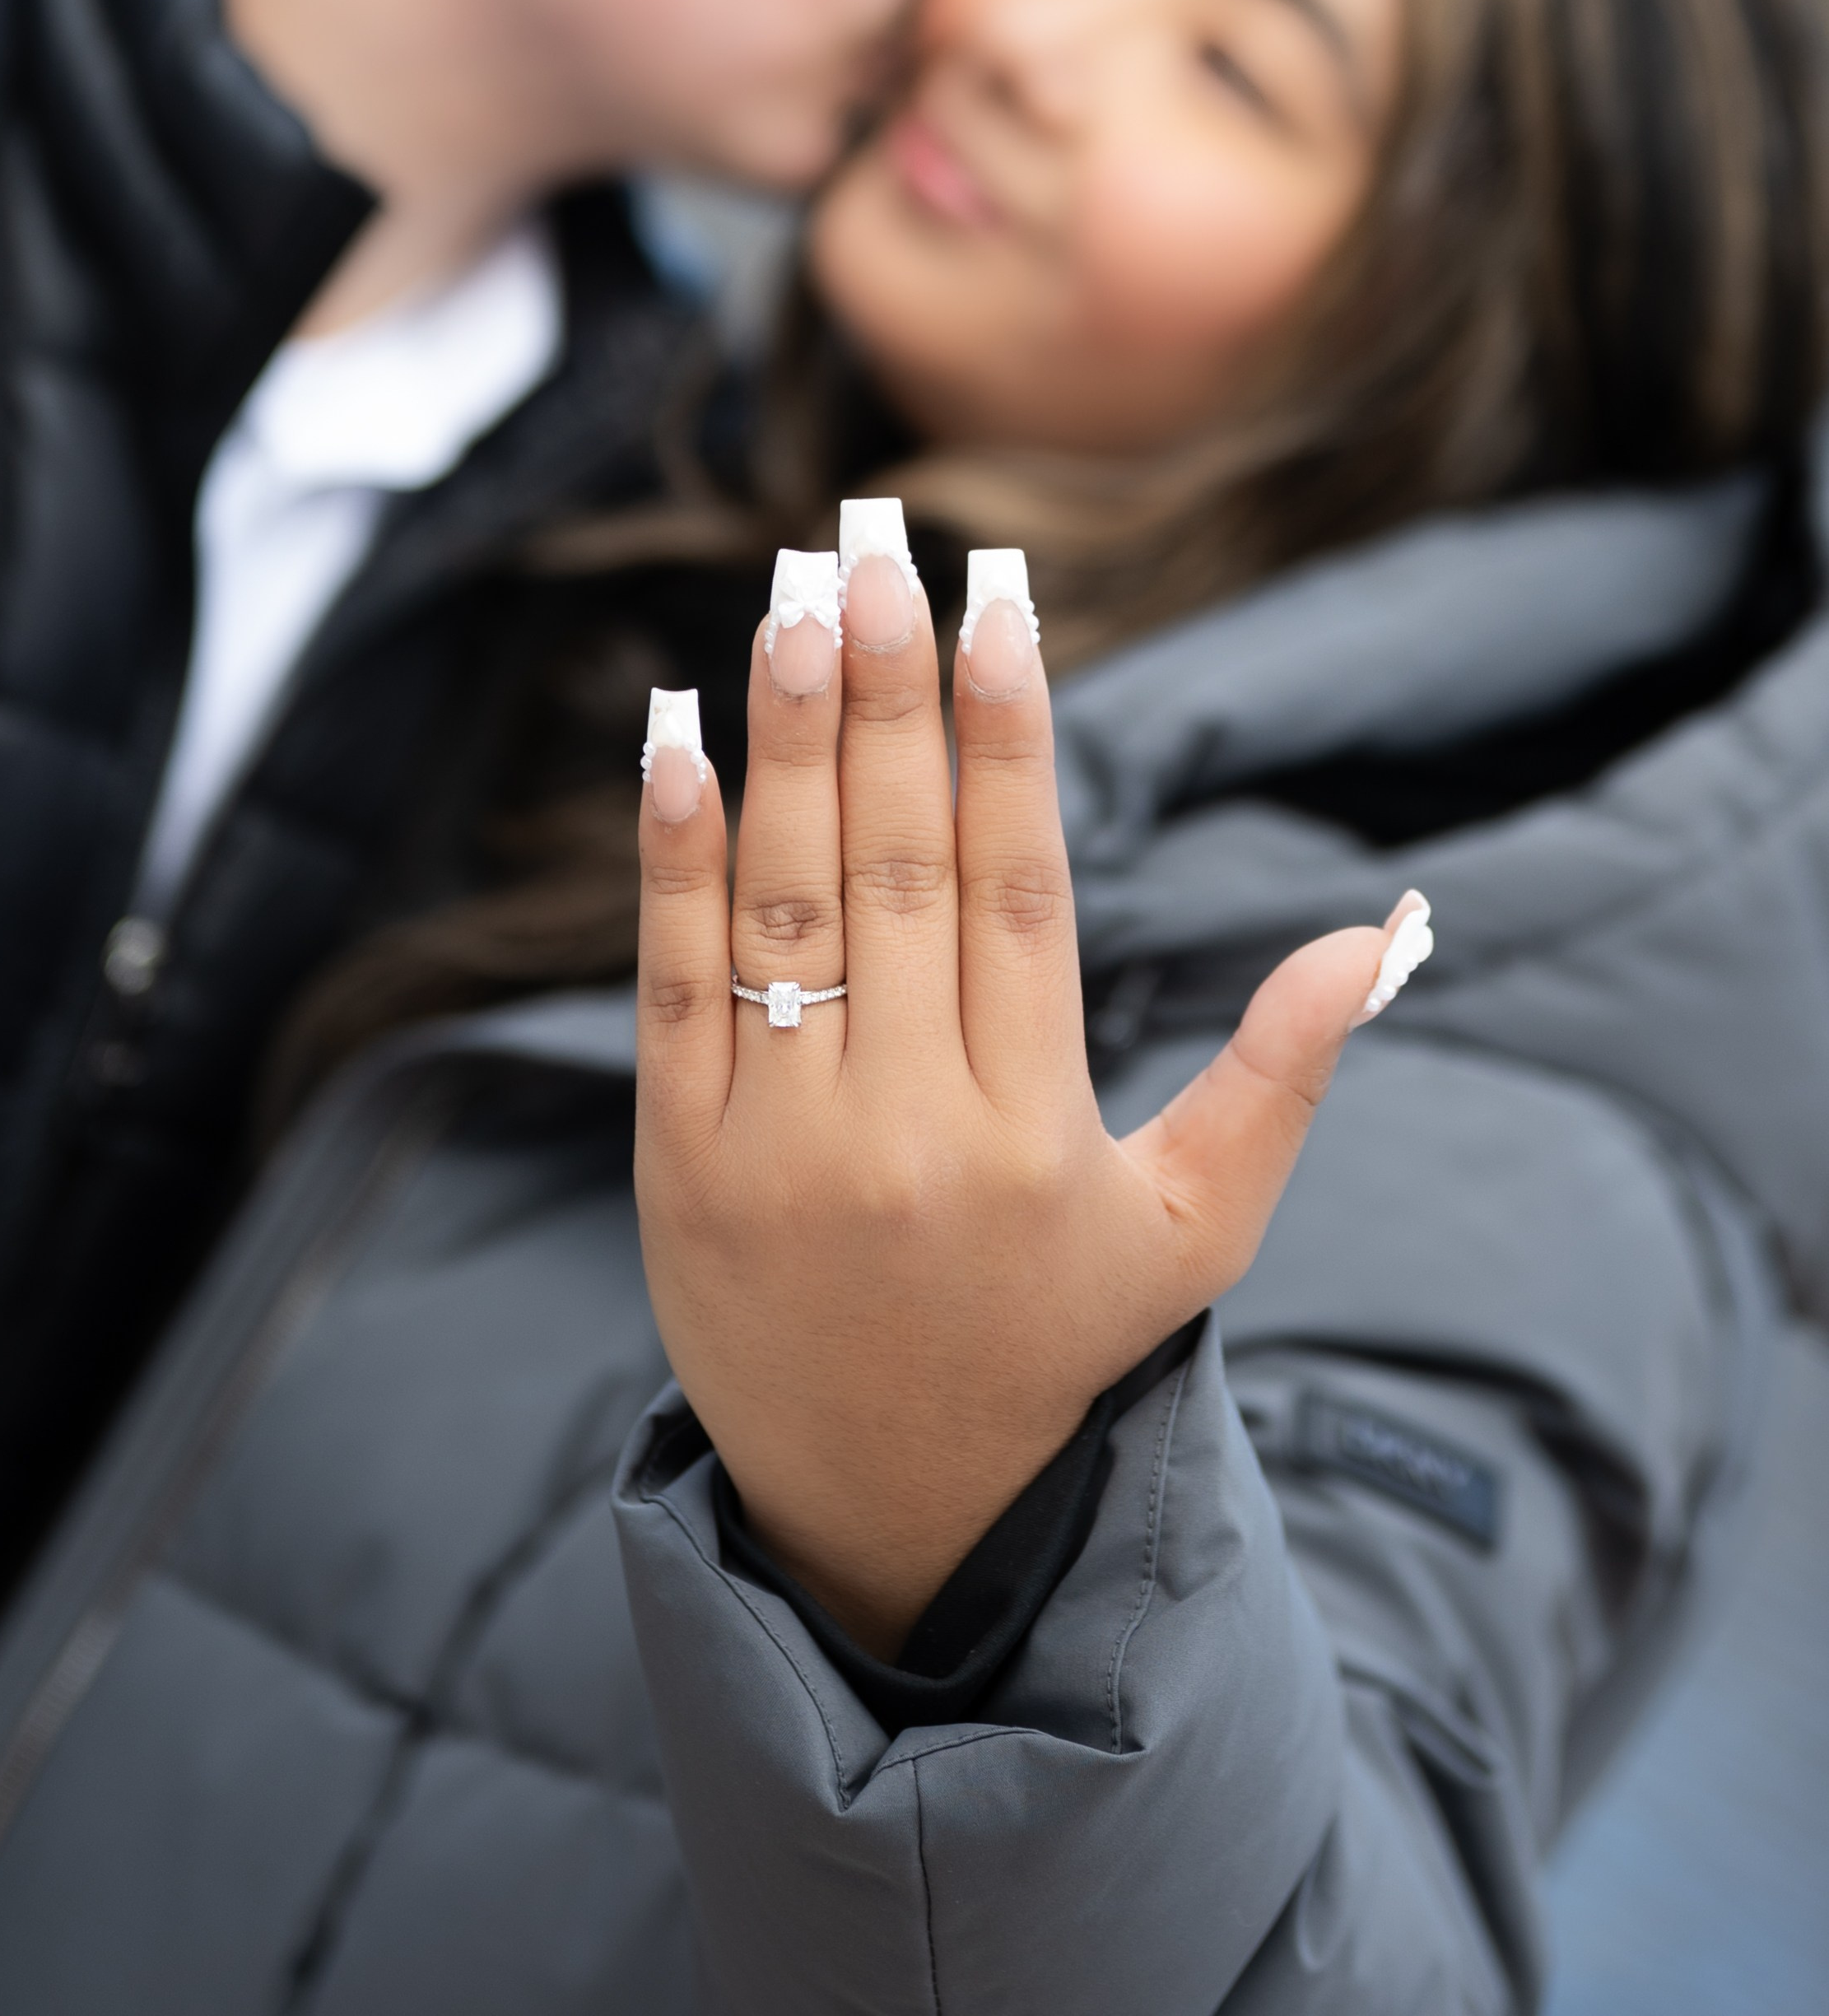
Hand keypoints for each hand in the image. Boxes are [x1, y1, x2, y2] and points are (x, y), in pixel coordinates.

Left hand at [634, 531, 1425, 1657]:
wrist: (889, 1509)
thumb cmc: (1058, 1342)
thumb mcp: (1195, 1230)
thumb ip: (1279, 1074)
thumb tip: (1387, 931)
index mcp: (1033, 1127)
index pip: (1020, 886)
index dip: (1006, 735)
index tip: (997, 603)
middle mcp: (903, 1125)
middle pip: (898, 864)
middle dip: (890, 693)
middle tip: (877, 548)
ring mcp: (777, 1141)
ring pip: (782, 900)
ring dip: (784, 740)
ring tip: (794, 604)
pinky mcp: (677, 1160)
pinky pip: (671, 982)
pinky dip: (670, 856)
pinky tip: (673, 736)